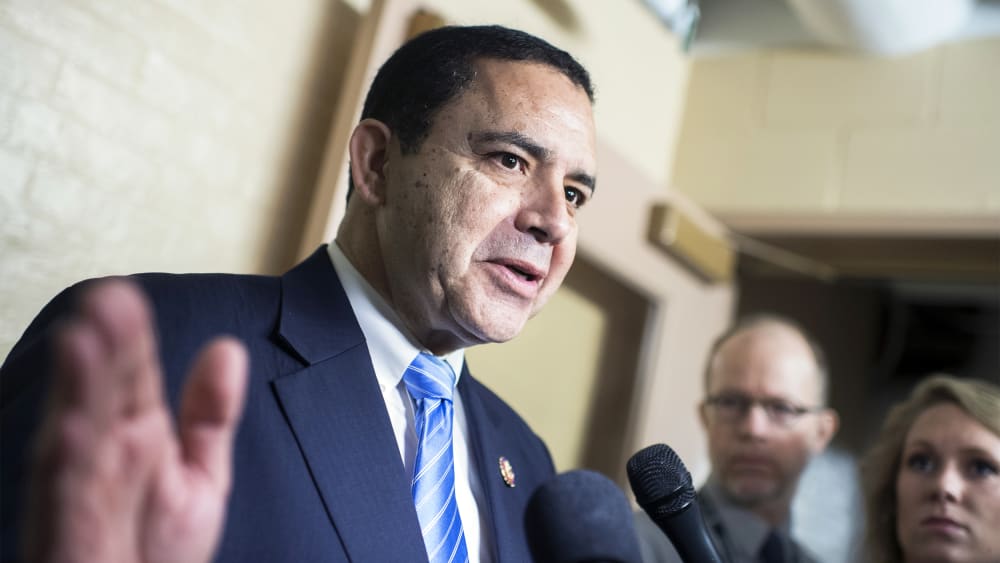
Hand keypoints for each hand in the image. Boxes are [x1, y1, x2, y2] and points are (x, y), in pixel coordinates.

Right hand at [24, 280, 247, 562]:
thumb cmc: (156, 552)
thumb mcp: (197, 477)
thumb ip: (210, 416)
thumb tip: (228, 349)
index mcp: (136, 437)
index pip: (130, 376)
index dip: (129, 337)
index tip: (124, 294)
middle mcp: (104, 458)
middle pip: (101, 394)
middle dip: (103, 350)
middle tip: (107, 299)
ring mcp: (82, 494)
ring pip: (77, 433)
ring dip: (77, 389)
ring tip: (81, 340)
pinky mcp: (69, 532)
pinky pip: (68, 494)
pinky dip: (70, 460)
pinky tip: (73, 424)